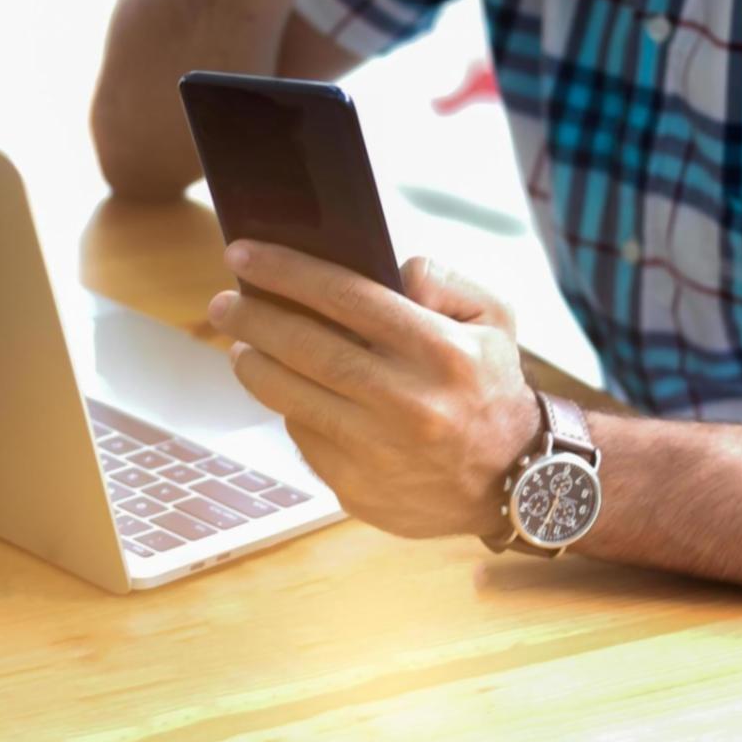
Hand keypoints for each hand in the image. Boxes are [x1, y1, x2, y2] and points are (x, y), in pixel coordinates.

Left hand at [207, 241, 540, 539]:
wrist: (516, 482)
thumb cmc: (492, 388)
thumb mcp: (494, 319)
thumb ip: (442, 280)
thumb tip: (386, 270)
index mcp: (439, 351)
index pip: (344, 296)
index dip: (285, 271)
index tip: (243, 253)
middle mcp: (406, 401)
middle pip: (306, 347)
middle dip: (253, 318)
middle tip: (224, 303)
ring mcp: (378, 450)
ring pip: (291, 397)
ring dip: (255, 365)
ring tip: (242, 345)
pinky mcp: (358, 487)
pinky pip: (304, 438)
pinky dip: (289, 410)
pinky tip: (286, 392)